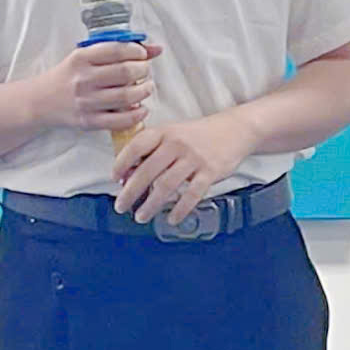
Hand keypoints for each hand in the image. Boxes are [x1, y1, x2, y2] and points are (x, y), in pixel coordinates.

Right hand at [46, 39, 162, 132]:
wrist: (41, 101)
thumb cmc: (69, 75)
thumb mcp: (86, 57)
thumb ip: (119, 50)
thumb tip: (156, 49)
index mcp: (82, 58)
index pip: (118, 50)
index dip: (137, 51)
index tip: (142, 54)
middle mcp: (83, 78)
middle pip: (126, 72)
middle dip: (144, 70)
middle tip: (145, 71)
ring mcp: (86, 101)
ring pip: (127, 96)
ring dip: (144, 91)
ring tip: (145, 88)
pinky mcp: (88, 121)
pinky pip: (120, 120)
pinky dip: (137, 115)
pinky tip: (141, 109)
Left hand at [113, 112, 257, 224]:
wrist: (235, 130)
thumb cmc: (198, 135)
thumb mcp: (173, 134)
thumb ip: (152, 151)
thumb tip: (128, 175)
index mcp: (164, 132)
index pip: (136, 146)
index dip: (122, 163)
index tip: (114, 179)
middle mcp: (176, 144)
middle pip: (147, 171)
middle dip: (130, 192)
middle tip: (120, 206)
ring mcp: (194, 158)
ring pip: (166, 186)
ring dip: (151, 205)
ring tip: (141, 217)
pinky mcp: (210, 172)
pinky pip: (191, 195)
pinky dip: (180, 210)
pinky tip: (172, 219)